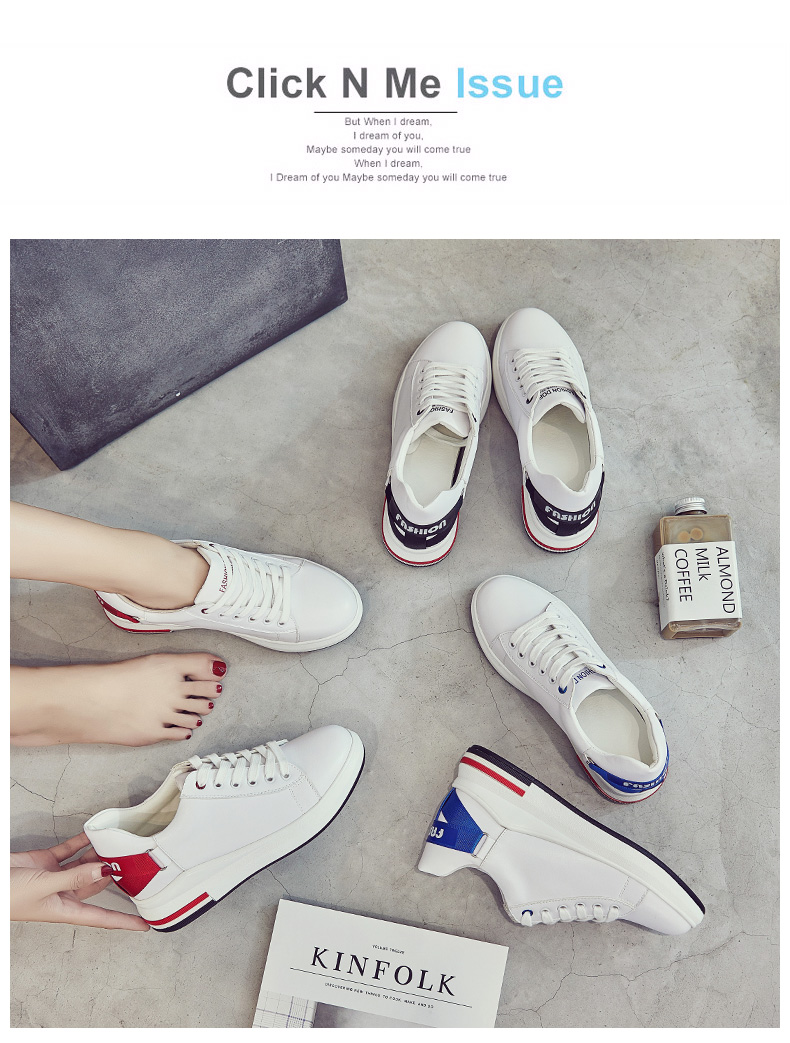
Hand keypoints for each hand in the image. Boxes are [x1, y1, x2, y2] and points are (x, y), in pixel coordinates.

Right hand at [10, 832, 148, 930]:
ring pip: (85, 865)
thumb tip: (102, 871)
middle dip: (113, 875)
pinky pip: (69, 851)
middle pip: (96, 886)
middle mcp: (63, 894)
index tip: (145, 925)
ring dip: (98, 855)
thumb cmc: (8, 896)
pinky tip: (94, 834)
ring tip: (117, 843)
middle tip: (133, 860)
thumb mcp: (44, 888)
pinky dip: (81, 842)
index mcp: (64, 910)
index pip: (101, 918)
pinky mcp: (46, 862)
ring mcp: (55, 877)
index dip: (124, 922)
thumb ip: (74, 877)